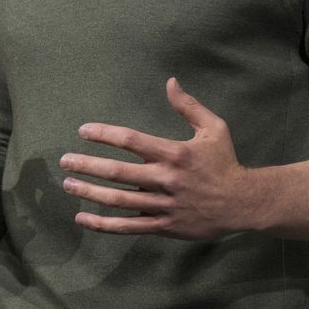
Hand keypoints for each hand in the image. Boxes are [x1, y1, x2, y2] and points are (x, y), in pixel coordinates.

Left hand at [57, 77, 264, 239]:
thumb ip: (189, 106)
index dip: (104, 134)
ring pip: (119, 200)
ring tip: (68, 184)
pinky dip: (104, 224)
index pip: (131, 140)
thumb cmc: (225, 163)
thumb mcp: (214, 129)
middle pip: (118, 172)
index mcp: (175, 153)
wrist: (244, 204)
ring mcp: (163, 204)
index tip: (83, 131)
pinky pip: (129, 226)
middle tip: (64, 160)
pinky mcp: (163, 225)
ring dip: (90, 192)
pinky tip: (83, 218)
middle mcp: (165, 179)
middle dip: (87, 165)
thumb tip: (170, 82)